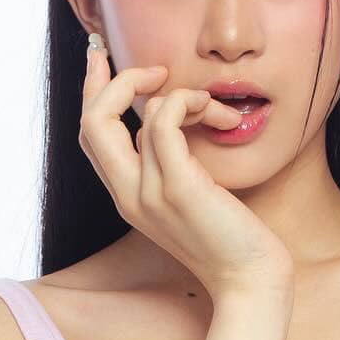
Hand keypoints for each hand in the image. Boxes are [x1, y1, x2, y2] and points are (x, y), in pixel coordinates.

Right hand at [78, 45, 294, 300]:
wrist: (250, 280)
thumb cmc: (231, 239)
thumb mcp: (189, 198)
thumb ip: (169, 164)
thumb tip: (167, 118)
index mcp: (126, 197)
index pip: (89, 136)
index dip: (92, 91)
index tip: (104, 59)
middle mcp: (128, 196)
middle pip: (92, 121)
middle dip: (116, 80)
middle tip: (156, 69)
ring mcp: (148, 193)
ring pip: (141, 113)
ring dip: (182, 96)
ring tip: (215, 111)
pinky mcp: (177, 187)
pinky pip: (165, 119)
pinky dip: (189, 102)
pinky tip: (219, 115)